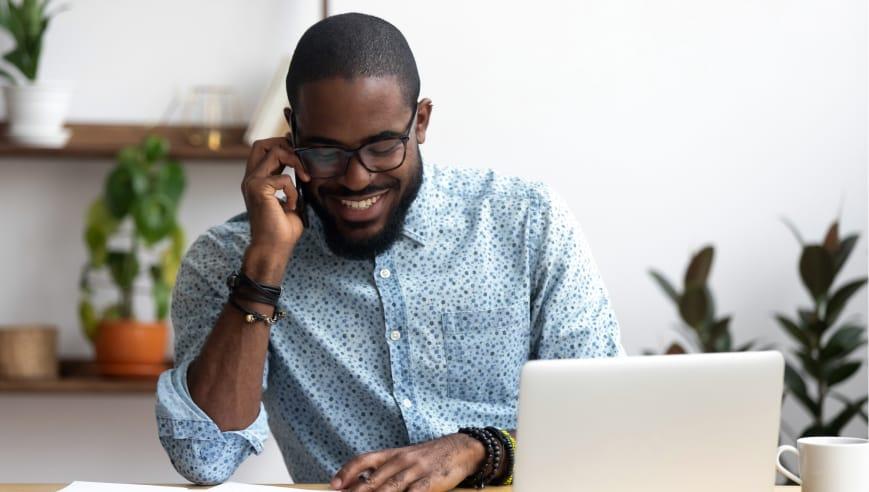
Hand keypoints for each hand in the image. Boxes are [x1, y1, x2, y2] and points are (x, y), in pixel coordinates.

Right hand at [241, 136, 310, 256]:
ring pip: (273, 151)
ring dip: (295, 161)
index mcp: (257, 180)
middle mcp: (251, 179)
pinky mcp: (258, 189)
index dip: (281, 145)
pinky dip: (294, 191)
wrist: (272, 249)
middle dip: (284, 145)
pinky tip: (292, 206)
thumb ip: (292, 184)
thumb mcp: (291, 201)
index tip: (300, 152)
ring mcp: (252, 182)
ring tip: (305, 179)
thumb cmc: (282, 230)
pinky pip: (284, 178)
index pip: (263, 150)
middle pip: (262, 144)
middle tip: (300, 161)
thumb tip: (305, 170)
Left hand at [331, 433, 484, 491]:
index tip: (334, 485)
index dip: (347, 472)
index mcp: (392, 454)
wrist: (460, 449)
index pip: (364, 460)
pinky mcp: (430, 482)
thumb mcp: (405, 458)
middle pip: (373, 480)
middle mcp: (401, 460)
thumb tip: (361, 483)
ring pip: (389, 489)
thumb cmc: (429, 457)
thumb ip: (386, 470)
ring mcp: (415, 471)